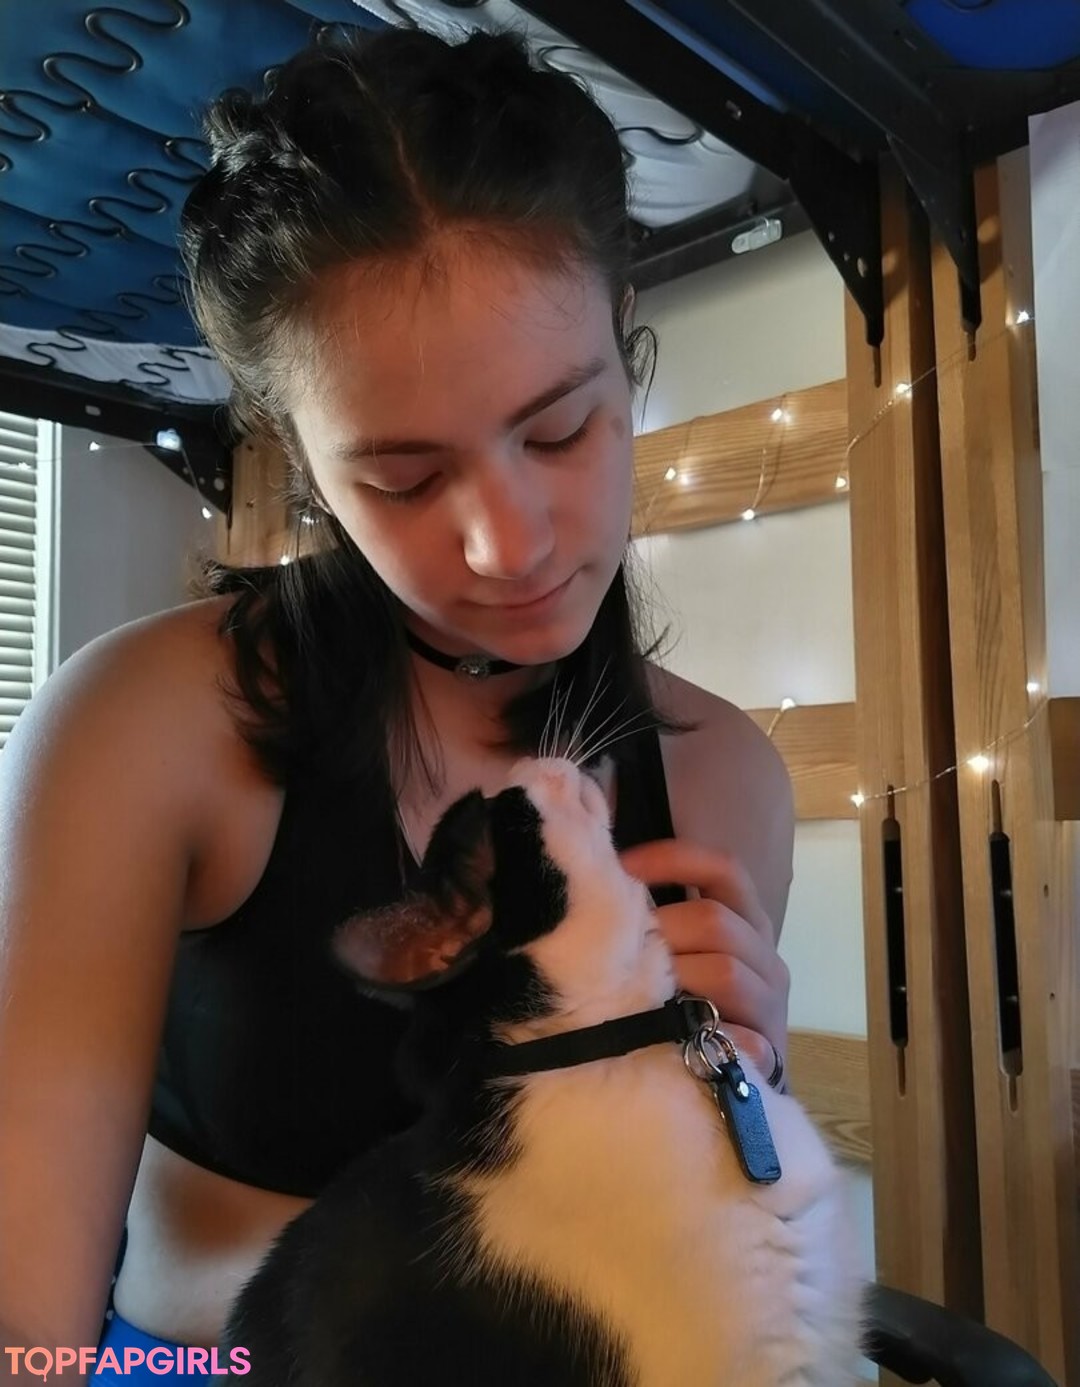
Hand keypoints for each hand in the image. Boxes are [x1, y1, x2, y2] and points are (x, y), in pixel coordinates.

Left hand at [618, 838, 790, 1085]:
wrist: (741, 1076)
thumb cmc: (702, 1002)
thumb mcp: (688, 952)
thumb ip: (661, 919)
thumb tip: (605, 882)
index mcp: (747, 921)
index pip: (724, 869)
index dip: (674, 860)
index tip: (622, 867)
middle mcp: (765, 955)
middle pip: (715, 921)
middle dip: (661, 928)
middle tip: (619, 950)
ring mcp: (770, 1004)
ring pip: (726, 971)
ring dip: (676, 977)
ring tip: (638, 993)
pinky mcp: (768, 1052)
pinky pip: (742, 1038)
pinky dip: (708, 1035)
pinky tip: (679, 1041)